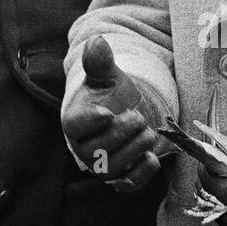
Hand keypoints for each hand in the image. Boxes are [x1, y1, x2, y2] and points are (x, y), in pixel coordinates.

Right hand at [62, 36, 159, 190]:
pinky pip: (129, 184)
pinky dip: (142, 172)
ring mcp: (101, 165)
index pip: (75, 125)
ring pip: (113, 168)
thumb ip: (100, 61)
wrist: (123, 112)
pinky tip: (152, 156)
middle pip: (97, 150)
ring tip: (148, 132)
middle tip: (138, 117)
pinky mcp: (121, 178)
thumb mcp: (107, 75)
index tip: (108, 112)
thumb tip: (96, 41)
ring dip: (135, 149)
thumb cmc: (110, 94)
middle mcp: (83, 147)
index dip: (91, 121)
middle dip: (122, 133)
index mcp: (74, 120)